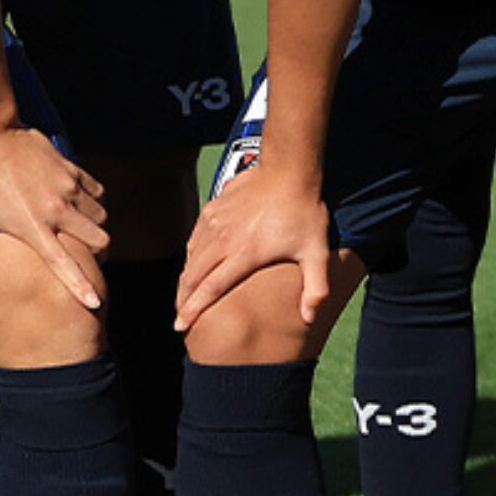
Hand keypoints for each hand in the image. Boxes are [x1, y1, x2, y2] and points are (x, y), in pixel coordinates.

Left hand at [0, 122, 107, 311]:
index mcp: (32, 227)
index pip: (64, 264)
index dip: (80, 286)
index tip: (94, 302)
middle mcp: (56, 210)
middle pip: (100, 240)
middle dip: (98, 252)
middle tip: (89, 255)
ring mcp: (68, 188)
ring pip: (101, 217)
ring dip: (94, 226)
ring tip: (81, 228)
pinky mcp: (72, 170)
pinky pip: (97, 192)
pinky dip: (92, 201)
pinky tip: (78, 203)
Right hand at [173, 159, 336, 330]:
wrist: (288, 170)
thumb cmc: (303, 211)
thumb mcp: (316, 252)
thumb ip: (316, 288)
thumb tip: (309, 318)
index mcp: (244, 254)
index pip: (210, 288)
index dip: (192, 309)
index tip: (180, 325)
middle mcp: (223, 240)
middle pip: (192, 277)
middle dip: (182, 299)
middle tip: (179, 317)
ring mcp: (215, 223)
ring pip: (190, 258)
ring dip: (184, 279)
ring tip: (183, 296)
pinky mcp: (211, 210)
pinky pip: (194, 239)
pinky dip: (190, 256)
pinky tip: (193, 265)